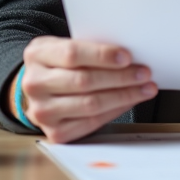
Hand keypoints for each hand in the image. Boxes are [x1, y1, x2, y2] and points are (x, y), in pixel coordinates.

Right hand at [12, 36, 157, 142]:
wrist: (38, 89)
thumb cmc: (57, 64)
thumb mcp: (62, 46)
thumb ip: (87, 47)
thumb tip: (126, 54)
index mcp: (36, 55)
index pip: (72, 54)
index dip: (102, 56)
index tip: (127, 56)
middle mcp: (35, 84)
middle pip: (84, 81)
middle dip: (120, 77)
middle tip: (144, 73)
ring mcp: (42, 112)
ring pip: (91, 104)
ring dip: (124, 96)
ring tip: (144, 88)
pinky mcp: (55, 133)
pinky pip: (92, 123)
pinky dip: (115, 111)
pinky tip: (128, 101)